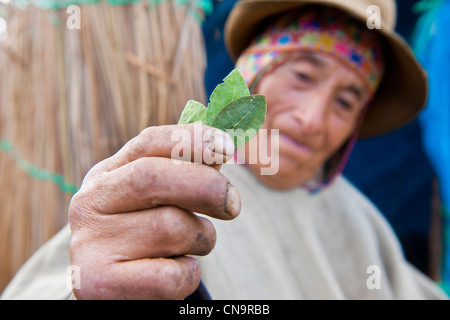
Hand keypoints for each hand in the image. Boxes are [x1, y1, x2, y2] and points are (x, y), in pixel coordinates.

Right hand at [68, 124, 239, 298]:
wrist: (112, 290)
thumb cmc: (144, 238)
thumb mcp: (155, 200)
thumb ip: (183, 172)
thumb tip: (222, 148)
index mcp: (106, 175)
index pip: (149, 142)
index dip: (193, 140)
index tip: (228, 148)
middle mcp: (90, 203)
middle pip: (153, 177)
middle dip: (206, 187)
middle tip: (233, 205)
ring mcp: (90, 245)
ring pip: (170, 227)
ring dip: (200, 239)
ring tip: (189, 249)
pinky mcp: (100, 285)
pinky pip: (170, 274)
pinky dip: (188, 275)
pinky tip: (175, 275)